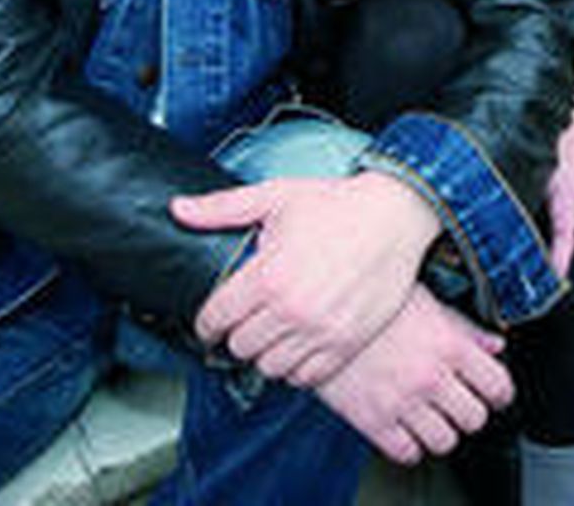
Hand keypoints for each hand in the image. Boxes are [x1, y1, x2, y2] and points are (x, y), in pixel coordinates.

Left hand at [172, 171, 440, 386]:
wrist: (396, 215)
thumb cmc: (337, 203)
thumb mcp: (275, 196)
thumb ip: (222, 208)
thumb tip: (178, 209)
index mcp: (267, 275)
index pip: (215, 319)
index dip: (206, 322)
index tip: (211, 320)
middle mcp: (291, 310)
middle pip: (239, 347)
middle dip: (236, 334)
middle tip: (245, 320)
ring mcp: (321, 331)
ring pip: (270, 367)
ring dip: (265, 353)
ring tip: (271, 333)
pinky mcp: (347, 343)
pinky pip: (306, 377)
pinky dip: (296, 368)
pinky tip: (298, 345)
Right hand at [315, 285, 511, 464]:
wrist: (320, 315)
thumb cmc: (375, 305)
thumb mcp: (428, 303)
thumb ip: (465, 328)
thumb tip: (495, 345)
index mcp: (449, 344)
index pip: (498, 386)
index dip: (501, 393)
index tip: (495, 394)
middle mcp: (431, 376)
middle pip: (475, 419)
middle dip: (471, 412)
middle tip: (461, 404)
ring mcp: (403, 402)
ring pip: (445, 442)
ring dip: (442, 432)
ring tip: (433, 418)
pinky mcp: (374, 421)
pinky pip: (408, 453)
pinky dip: (411, 446)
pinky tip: (406, 428)